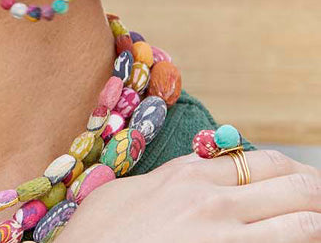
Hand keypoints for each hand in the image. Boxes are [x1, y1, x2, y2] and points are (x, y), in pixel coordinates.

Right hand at [60, 148, 320, 241]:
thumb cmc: (96, 235)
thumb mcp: (126, 193)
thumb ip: (166, 180)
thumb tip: (192, 171)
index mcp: (186, 175)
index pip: (257, 160)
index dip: (290, 170)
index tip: (303, 181)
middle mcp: (212, 201)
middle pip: (290, 185)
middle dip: (316, 193)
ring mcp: (225, 237)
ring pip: (302, 222)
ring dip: (317, 221)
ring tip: (320, 224)